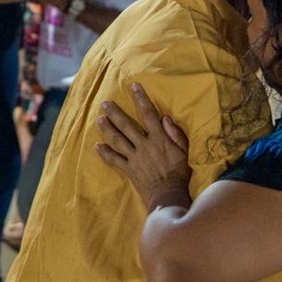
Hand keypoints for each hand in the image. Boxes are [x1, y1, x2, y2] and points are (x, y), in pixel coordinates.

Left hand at [95, 83, 191, 211]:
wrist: (169, 196)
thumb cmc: (179, 173)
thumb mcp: (184, 151)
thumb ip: (176, 134)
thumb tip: (165, 117)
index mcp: (159, 139)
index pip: (148, 114)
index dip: (141, 99)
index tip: (133, 86)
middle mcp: (144, 145)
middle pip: (126, 126)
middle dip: (115, 113)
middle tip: (104, 103)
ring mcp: (134, 158)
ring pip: (117, 140)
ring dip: (107, 129)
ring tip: (99, 119)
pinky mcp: (128, 170)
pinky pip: (114, 160)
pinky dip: (105, 153)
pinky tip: (97, 146)